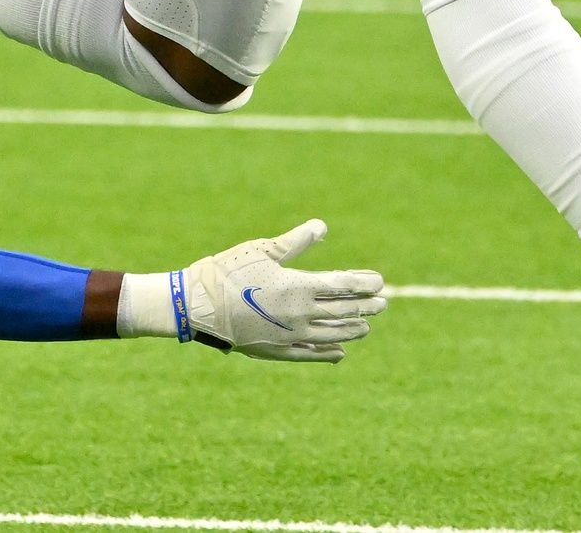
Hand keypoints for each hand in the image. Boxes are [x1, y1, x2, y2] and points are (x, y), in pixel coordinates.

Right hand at [179, 219, 386, 361]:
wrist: (196, 305)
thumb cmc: (228, 270)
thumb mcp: (263, 249)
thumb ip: (296, 241)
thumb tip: (322, 226)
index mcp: (298, 286)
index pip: (343, 286)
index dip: (364, 283)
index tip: (379, 282)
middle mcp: (299, 314)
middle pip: (343, 311)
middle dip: (365, 306)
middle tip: (383, 303)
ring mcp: (288, 336)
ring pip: (331, 335)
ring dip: (352, 330)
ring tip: (366, 326)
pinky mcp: (275, 351)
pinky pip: (309, 354)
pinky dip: (327, 354)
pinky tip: (340, 354)